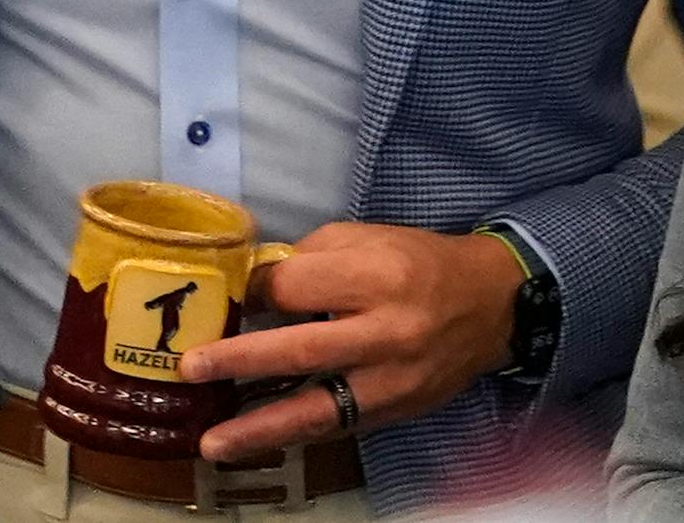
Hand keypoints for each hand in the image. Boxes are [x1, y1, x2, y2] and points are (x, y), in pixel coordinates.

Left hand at [177, 222, 524, 460]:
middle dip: (240, 361)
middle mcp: (387, 331)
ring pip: (319, 408)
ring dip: (259, 428)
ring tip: (212, 445)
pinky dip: (295, 435)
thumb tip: (259, 285)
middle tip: (190, 370)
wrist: (493, 305)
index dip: (259, 291)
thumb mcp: (373, 238)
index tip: (236, 296)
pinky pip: (338, 428)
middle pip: (302, 349)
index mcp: (379, 274)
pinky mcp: (396, 412)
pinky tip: (258, 443)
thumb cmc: (422, 262)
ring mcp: (393, 380)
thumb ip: (315, 258)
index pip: (299, 286)